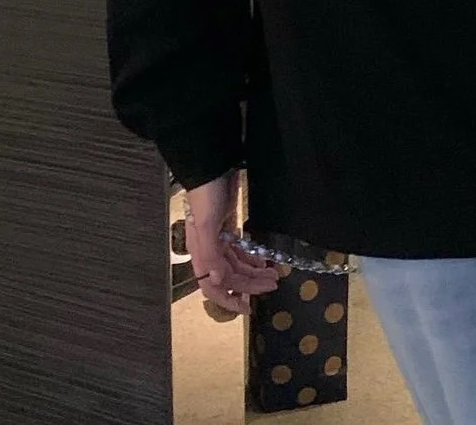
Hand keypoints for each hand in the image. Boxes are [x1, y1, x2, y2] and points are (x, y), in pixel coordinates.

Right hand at [184, 172, 278, 315]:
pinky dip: (251, 257)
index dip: (229, 300)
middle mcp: (208, 250)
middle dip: (250, 284)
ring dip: (254, 272)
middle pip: (230, 277)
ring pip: (236, 264)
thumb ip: (211, 254)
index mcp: (201, 254)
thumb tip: (218, 281)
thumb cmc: (207, 195)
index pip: (212, 287)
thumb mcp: (207, 224)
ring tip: (274, 274)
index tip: (248, 309)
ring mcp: (218, 239)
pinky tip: (262, 259)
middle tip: (273, 284)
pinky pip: (239, 250)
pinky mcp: (228, 227)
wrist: (212, 167)